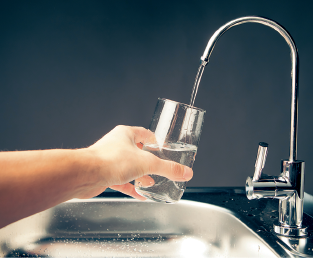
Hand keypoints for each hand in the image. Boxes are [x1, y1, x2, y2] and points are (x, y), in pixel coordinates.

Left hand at [77, 125, 192, 199]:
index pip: (144, 134)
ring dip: (140, 175)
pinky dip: (131, 187)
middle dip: (149, 161)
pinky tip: (140, 194)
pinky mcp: (104, 174)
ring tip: (151, 182)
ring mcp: (110, 160)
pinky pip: (121, 180)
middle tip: (160, 167)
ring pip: (129, 167)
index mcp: (126, 134)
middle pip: (137, 151)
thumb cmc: (110, 160)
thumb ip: (168, 168)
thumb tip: (185, 172)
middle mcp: (117, 145)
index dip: (156, 141)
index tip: (164, 148)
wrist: (85, 175)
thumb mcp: (147, 163)